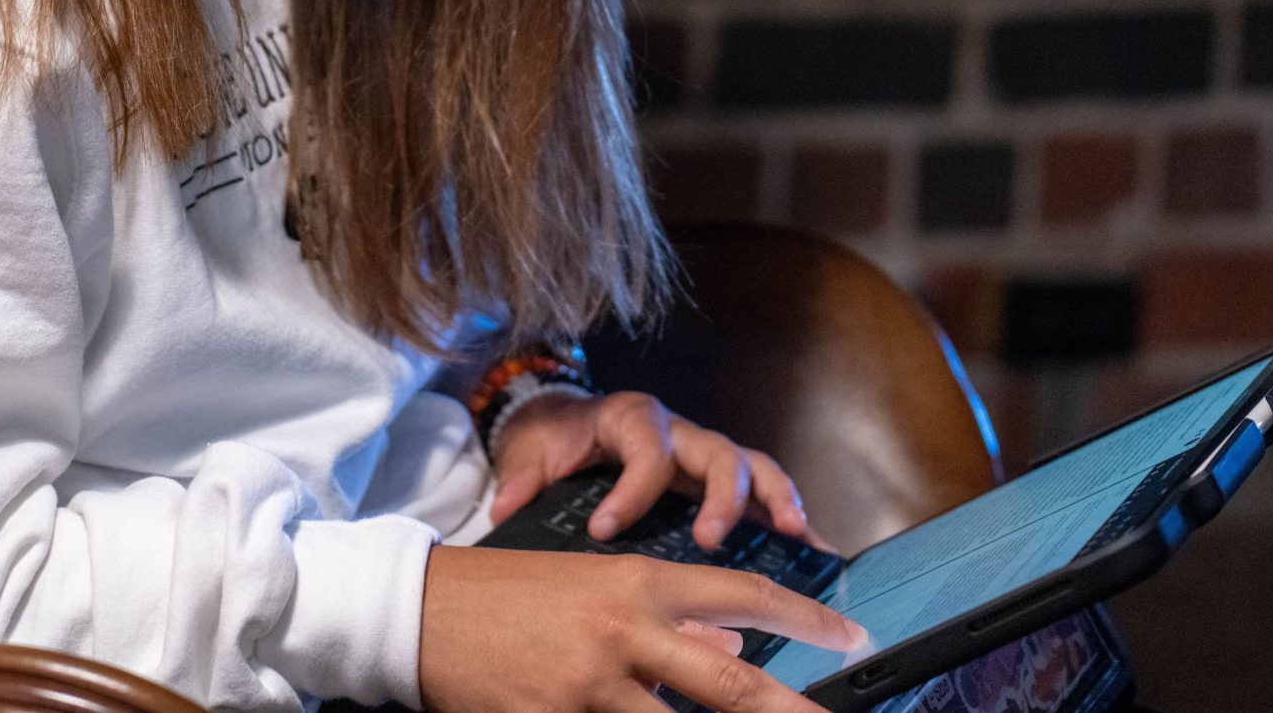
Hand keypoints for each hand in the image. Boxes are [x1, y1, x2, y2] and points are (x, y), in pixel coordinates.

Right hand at [418, 544, 865, 712]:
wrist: (419, 612)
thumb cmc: (510, 595)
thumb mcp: (595, 584)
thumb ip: (668, 615)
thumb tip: (735, 647)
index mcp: (636, 584)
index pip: (742, 594)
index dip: (806, 618)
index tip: (853, 635)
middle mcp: (623, 633)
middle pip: (731, 686)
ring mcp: (588, 689)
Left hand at [487, 390, 824, 551]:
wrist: (565, 420)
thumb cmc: (555, 438)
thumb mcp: (531, 451)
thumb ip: (521, 479)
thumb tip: (501, 508)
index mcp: (631, 419)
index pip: (644, 452)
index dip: (631, 492)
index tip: (606, 530)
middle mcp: (677, 431)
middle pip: (715, 452)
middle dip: (720, 496)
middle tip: (711, 539)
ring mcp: (703, 453)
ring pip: (752, 465)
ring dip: (774, 499)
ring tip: (793, 534)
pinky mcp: (719, 478)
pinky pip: (764, 490)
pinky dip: (790, 515)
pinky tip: (815, 548)